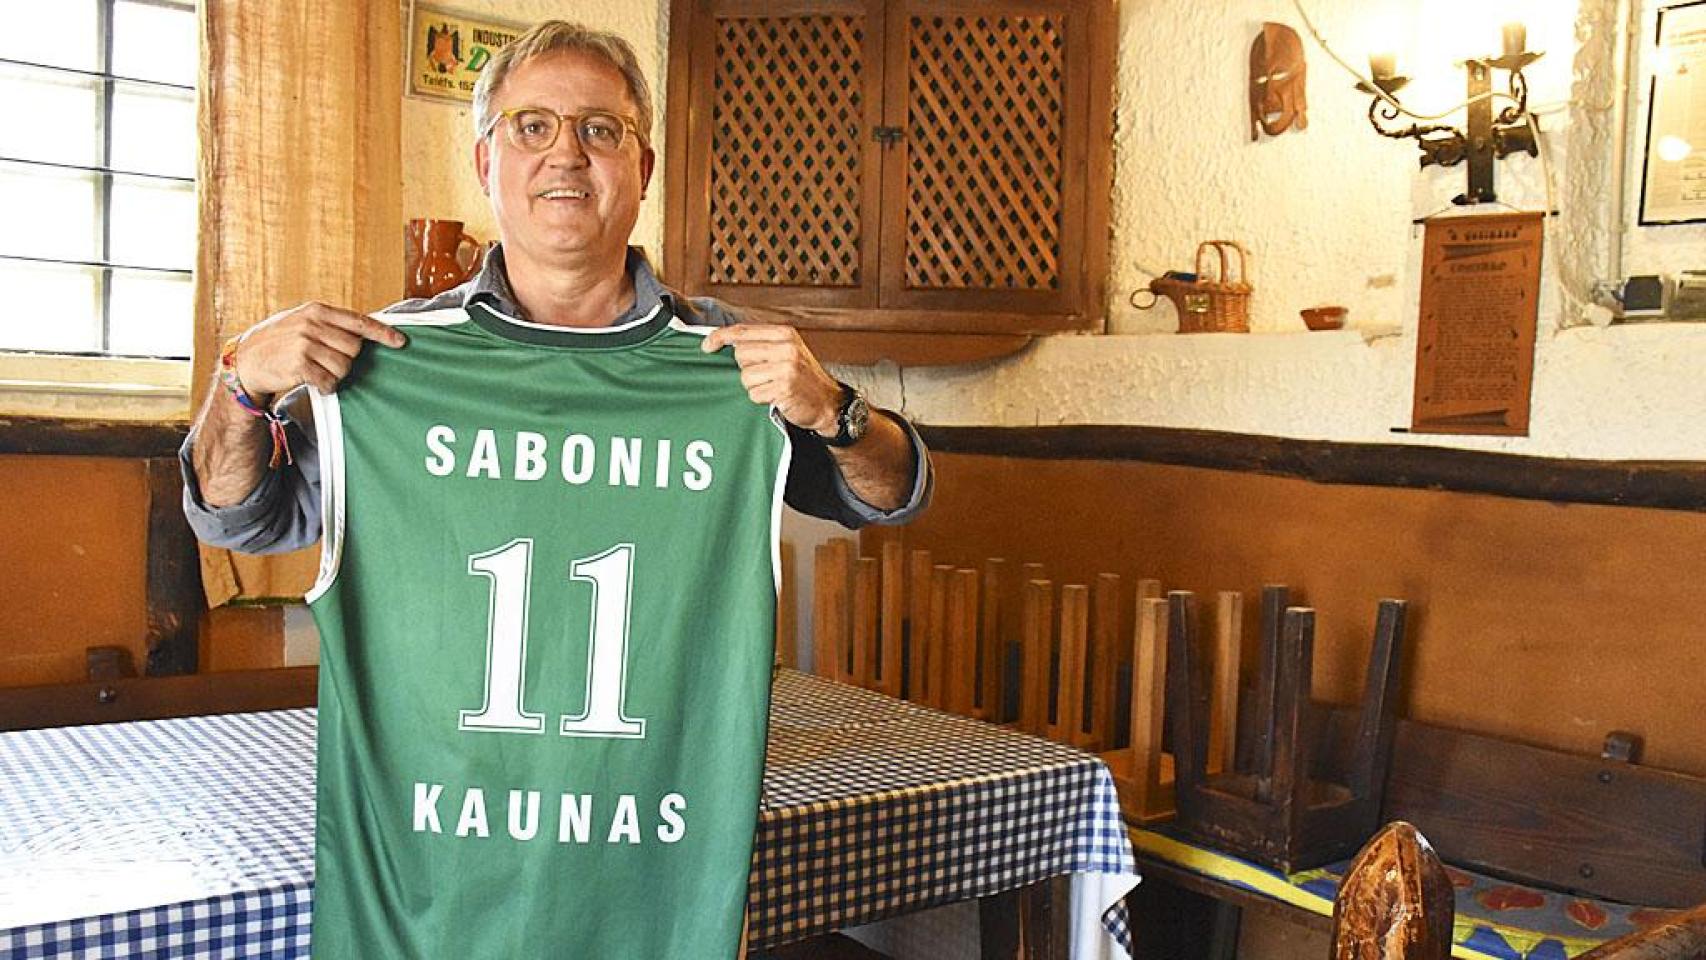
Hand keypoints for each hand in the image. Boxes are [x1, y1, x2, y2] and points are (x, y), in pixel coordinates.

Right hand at [230, 301, 407, 401]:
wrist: (246, 360)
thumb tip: (365, 331)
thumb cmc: (278, 341)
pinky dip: (326, 386)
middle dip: (347, 359)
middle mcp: (312, 324)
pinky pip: (329, 381)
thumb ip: (330, 324)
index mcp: (317, 310)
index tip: (401, 341)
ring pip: (345, 367)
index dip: (382, 333)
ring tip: (317, 370)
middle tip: (327, 360)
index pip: (359, 321)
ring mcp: (305, 344)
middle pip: (355, 348)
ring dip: (336, 375)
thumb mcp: (301, 321)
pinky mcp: (300, 365)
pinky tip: (314, 382)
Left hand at [701, 324, 841, 435]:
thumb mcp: (788, 352)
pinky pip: (754, 394)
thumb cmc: (803, 379)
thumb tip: (725, 341)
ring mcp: (786, 367)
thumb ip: (762, 343)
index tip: (706, 346)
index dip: (720, 337)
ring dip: (754, 386)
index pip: (742, 331)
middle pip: (740, 354)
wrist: (829, 403)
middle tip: (766, 375)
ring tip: (773, 387)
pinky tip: (777, 398)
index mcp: (784, 334)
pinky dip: (761, 399)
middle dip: (746, 368)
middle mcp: (786, 347)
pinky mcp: (784, 387)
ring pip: (745, 376)